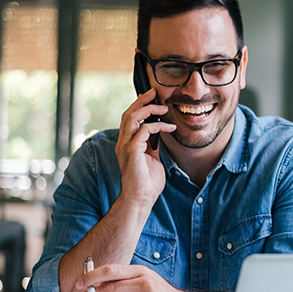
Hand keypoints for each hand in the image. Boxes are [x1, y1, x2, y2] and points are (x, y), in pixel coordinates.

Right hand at [115, 89, 175, 209]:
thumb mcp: (152, 159)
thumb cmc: (147, 183)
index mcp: (126, 144)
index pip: (129, 119)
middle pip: (128, 114)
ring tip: (162, 107)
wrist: (141, 199)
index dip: (139, 106)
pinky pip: (143, 130)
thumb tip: (159, 135)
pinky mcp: (132, 151)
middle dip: (141, 101)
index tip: (152, 99)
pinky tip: (169, 127)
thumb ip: (152, 146)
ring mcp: (125, 146)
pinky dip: (157, 126)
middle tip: (154, 93)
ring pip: (132, 118)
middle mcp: (123, 143)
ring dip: (148, 109)